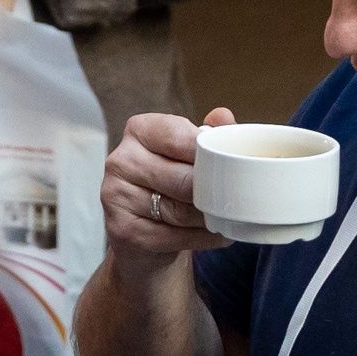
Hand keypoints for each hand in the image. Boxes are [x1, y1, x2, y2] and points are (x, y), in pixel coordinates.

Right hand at [102, 108, 234, 270]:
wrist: (141, 231)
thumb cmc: (170, 183)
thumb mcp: (187, 153)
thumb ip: (207, 134)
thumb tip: (224, 117)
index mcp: (140, 130)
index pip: (180, 137)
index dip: (211, 155)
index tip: (232, 167)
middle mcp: (121, 160)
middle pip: (184, 179)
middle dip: (215, 192)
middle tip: (239, 199)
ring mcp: (116, 196)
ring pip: (180, 210)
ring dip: (211, 218)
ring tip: (230, 218)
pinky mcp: (122, 229)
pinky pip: (173, 237)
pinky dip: (201, 238)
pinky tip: (215, 234)